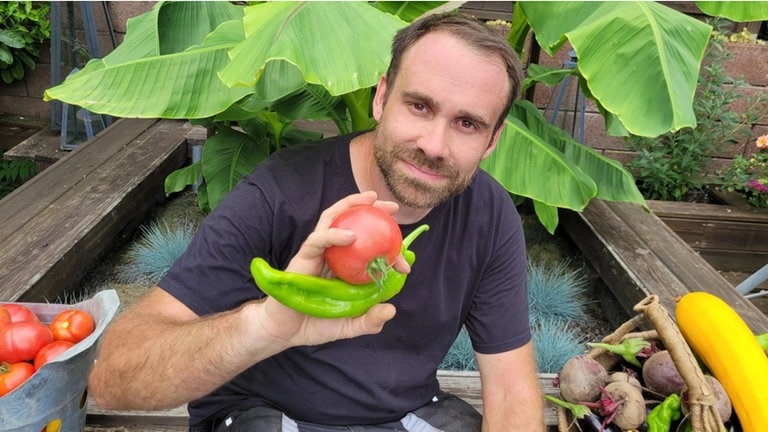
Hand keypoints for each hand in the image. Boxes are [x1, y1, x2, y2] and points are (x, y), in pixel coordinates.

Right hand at [250, 191, 404, 347]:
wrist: (286, 332)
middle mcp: (334, 254)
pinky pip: (319, 239)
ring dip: (351, 205)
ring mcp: (318, 253)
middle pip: (351, 221)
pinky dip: (335, 234)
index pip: (369, 245)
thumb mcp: (350, 326)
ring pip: (333, 219)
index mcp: (346, 266)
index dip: (388, 244)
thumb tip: (390, 309)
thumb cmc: (316, 325)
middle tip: (392, 207)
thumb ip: (369, 321)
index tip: (405, 255)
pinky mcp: (304, 256)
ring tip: (371, 200)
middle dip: (372, 209)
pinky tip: (352, 235)